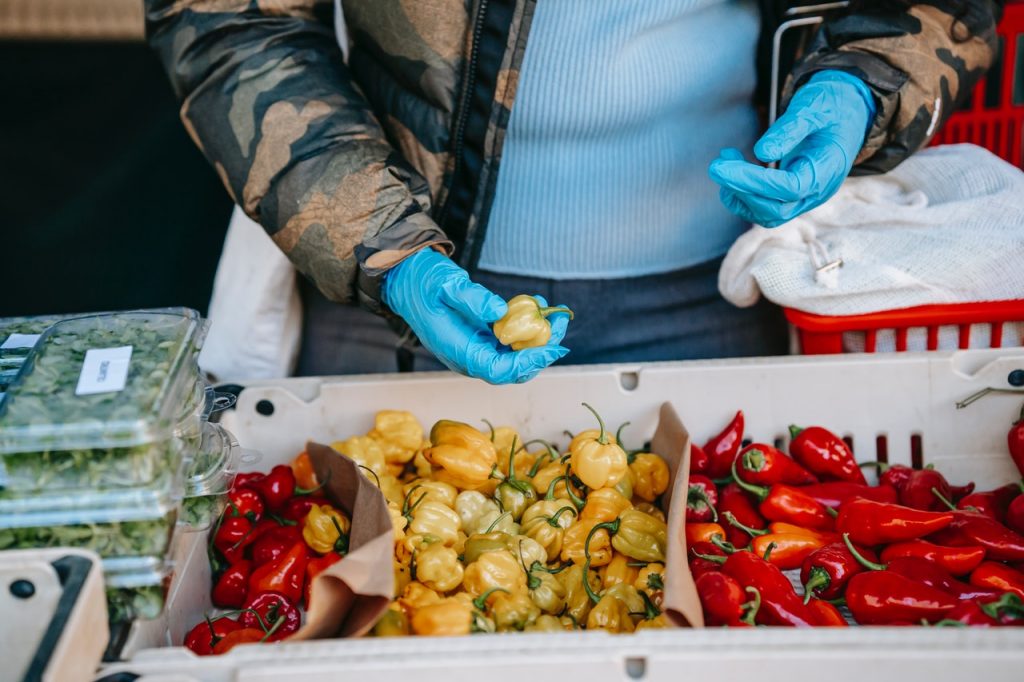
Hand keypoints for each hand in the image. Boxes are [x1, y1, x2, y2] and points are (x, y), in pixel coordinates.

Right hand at [382, 249, 568, 383]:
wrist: (407, 279)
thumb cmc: (423, 281)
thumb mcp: (446, 284)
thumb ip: (472, 299)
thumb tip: (500, 312)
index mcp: (456, 350)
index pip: (498, 369)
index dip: (527, 362)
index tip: (551, 347)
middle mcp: (467, 356)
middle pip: (512, 368)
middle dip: (541, 350)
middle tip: (561, 322)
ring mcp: (474, 349)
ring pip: (514, 356)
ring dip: (538, 340)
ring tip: (555, 313)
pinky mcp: (480, 339)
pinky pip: (509, 343)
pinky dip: (527, 330)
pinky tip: (537, 307)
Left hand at [709, 70, 875, 226]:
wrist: (846, 112)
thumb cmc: (830, 106)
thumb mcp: (812, 107)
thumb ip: (790, 129)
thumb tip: (762, 151)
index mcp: (827, 169)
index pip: (789, 187)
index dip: (753, 181)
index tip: (723, 167)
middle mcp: (817, 191)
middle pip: (775, 210)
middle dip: (741, 190)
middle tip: (717, 165)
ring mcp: (805, 197)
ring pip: (767, 215)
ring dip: (739, 195)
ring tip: (724, 162)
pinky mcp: (792, 197)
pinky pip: (764, 209)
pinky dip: (742, 196)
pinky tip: (732, 171)